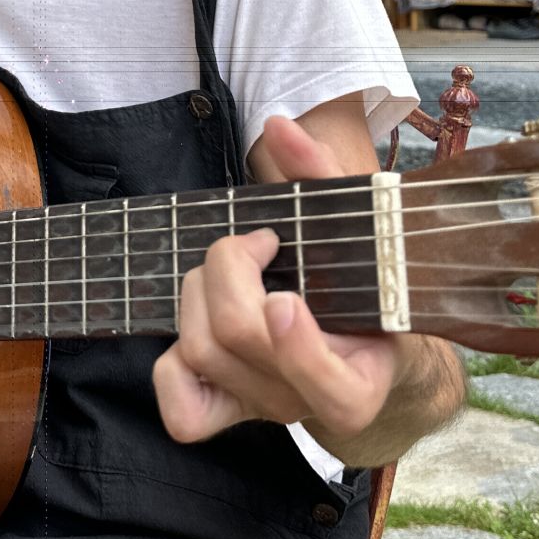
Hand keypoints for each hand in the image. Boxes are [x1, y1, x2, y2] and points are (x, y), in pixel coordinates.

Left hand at [151, 113, 416, 446]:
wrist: (365, 351)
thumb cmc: (364, 280)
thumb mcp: (361, 227)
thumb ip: (325, 176)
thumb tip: (280, 128)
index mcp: (360, 384)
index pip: (328, 388)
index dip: (297, 344)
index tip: (288, 296)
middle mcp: (306, 405)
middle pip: (236, 335)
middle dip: (230, 266)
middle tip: (259, 240)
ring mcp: (261, 408)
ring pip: (199, 350)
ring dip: (200, 288)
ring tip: (234, 263)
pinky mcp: (226, 410)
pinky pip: (181, 407)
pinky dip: (173, 360)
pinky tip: (202, 318)